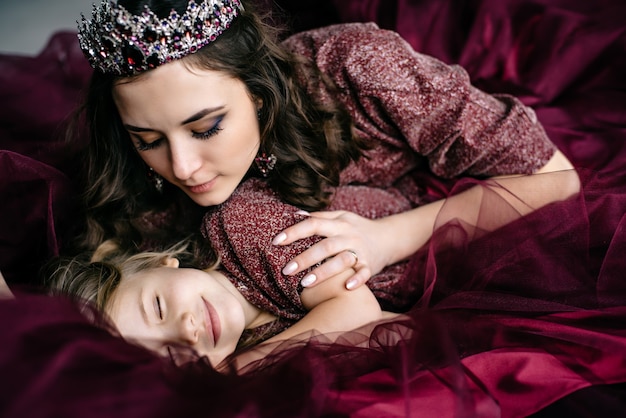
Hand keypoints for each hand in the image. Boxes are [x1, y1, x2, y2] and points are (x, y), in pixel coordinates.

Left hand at [272, 210, 391, 289]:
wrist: (388, 237)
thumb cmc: (356, 228)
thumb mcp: (340, 217)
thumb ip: (319, 217)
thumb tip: (294, 214)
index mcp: (339, 223)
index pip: (314, 224)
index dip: (295, 232)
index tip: (276, 241)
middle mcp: (349, 236)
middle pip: (326, 246)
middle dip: (305, 258)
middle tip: (286, 270)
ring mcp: (360, 251)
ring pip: (342, 260)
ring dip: (324, 272)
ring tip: (305, 283)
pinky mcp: (370, 265)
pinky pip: (364, 272)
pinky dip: (357, 280)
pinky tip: (346, 287)